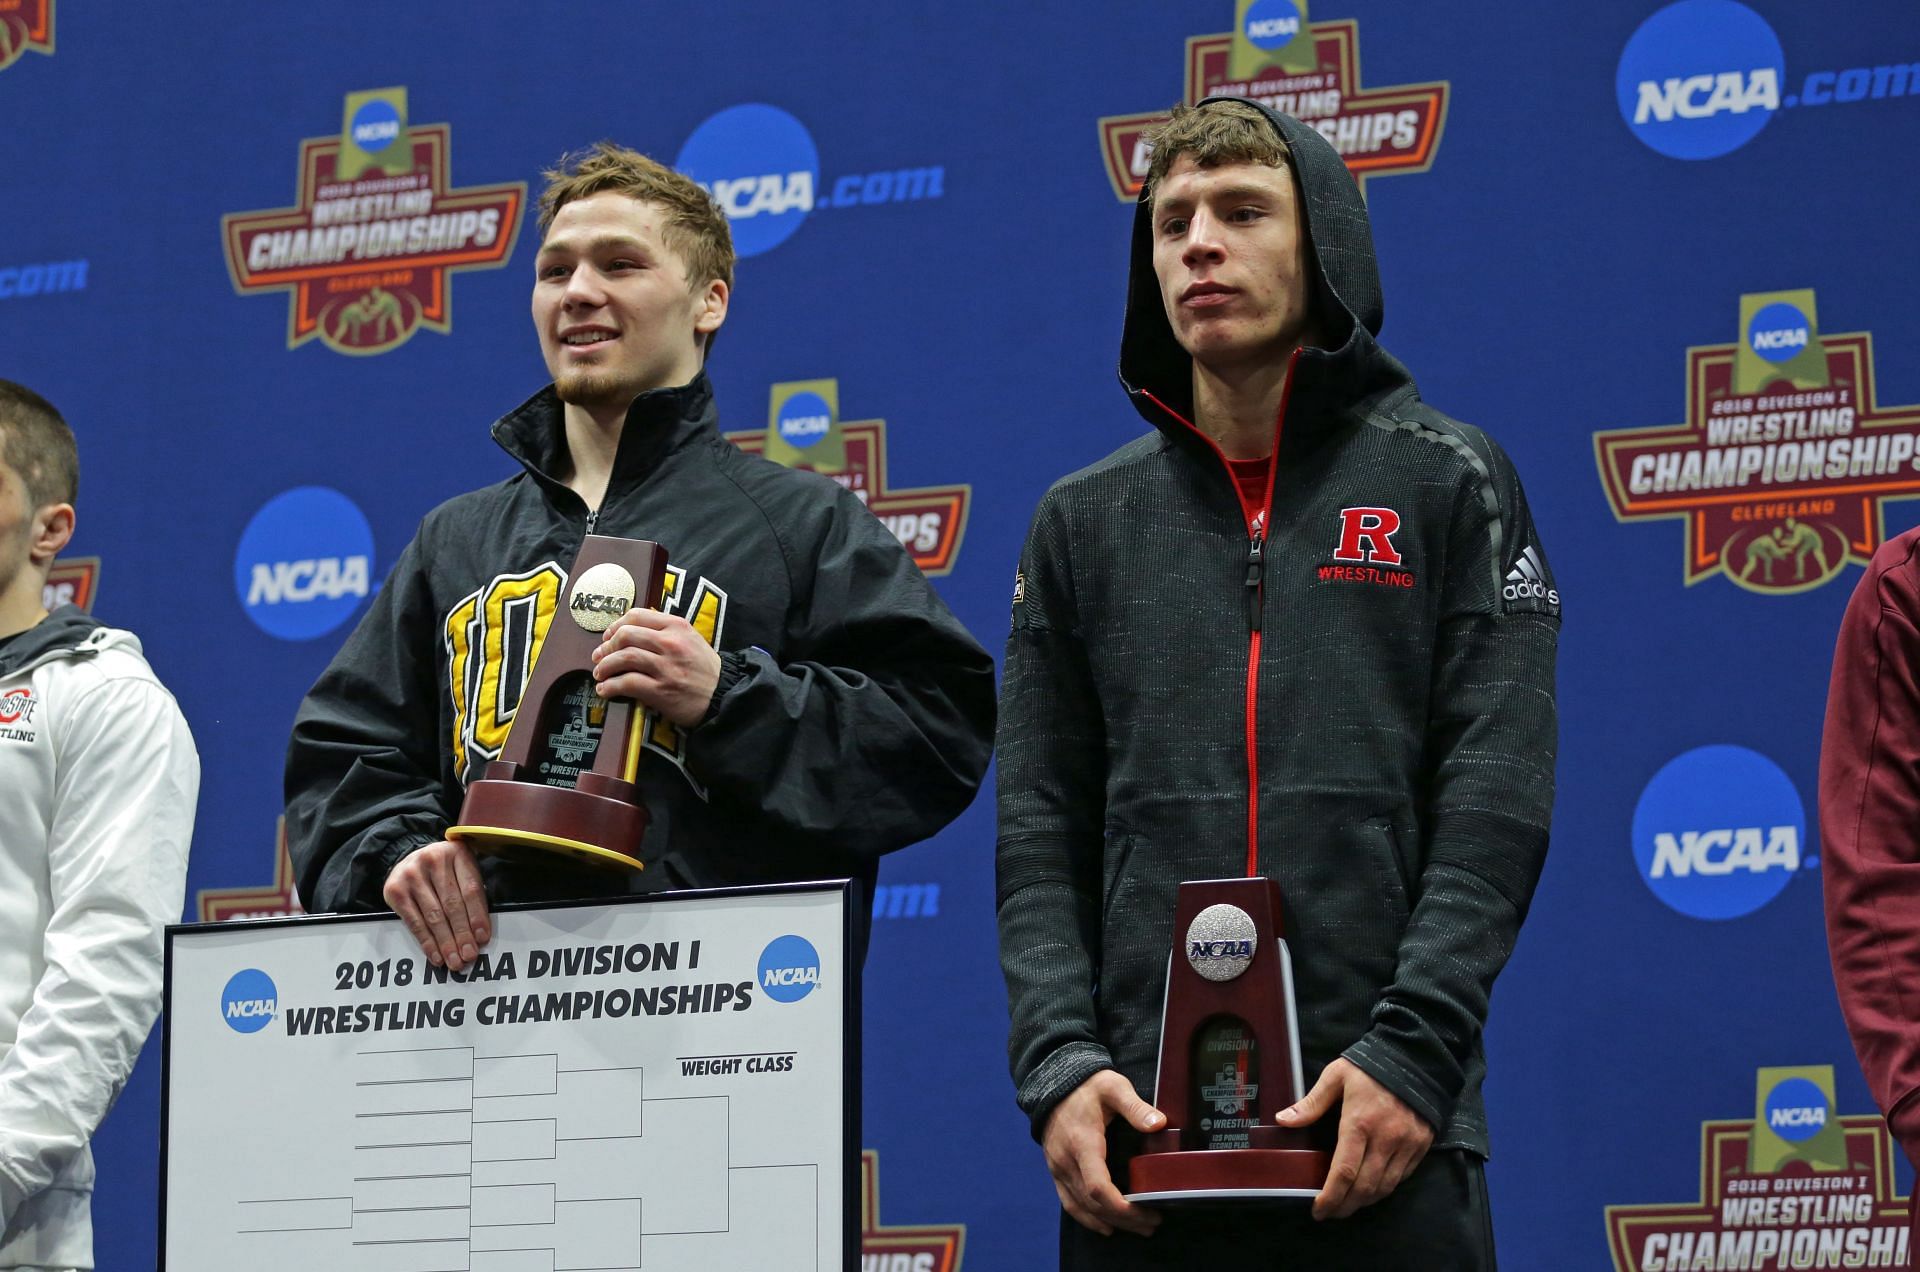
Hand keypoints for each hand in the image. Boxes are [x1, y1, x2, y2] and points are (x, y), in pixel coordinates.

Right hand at [383, 840, 491, 971]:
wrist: (408, 857)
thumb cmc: (443, 869)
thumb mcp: (462, 870)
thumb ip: (472, 894)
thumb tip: (479, 934)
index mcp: (457, 852)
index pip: (470, 889)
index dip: (477, 916)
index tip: (483, 938)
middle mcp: (433, 860)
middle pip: (452, 904)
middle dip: (462, 934)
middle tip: (469, 955)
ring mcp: (412, 874)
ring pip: (433, 916)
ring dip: (446, 942)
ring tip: (455, 960)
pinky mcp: (395, 890)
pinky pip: (414, 922)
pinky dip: (426, 942)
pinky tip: (436, 955)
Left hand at [591, 607, 721, 727]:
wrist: (722, 694)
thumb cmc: (704, 668)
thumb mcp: (690, 638)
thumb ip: (665, 630)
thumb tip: (632, 628)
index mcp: (676, 626)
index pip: (636, 616)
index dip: (615, 626)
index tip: (608, 636)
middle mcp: (670, 643)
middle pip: (626, 635)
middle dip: (606, 647)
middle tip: (599, 656)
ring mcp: (666, 667)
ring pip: (624, 657)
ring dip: (605, 666)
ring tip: (600, 673)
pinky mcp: (661, 690)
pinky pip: (627, 683)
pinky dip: (611, 686)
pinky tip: (606, 689)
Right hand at [1041, 1070, 1166, 1236]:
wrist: (1055, 1083)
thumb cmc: (1088, 1086)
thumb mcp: (1114, 1087)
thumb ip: (1135, 1106)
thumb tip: (1159, 1124)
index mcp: (1083, 1143)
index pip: (1098, 1186)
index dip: (1121, 1207)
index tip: (1146, 1212)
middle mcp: (1067, 1161)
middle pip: (1094, 1204)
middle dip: (1125, 1219)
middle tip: (1153, 1222)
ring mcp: (1058, 1169)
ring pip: (1082, 1208)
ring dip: (1110, 1223)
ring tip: (1139, 1228)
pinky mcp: (1056, 1171)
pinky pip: (1069, 1203)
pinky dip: (1088, 1219)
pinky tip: (1106, 1227)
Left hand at [1276, 1058, 1432, 1219]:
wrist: (1415, 1057)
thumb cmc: (1370, 1066)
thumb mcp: (1336, 1076)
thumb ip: (1311, 1103)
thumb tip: (1283, 1120)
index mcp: (1358, 1123)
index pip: (1343, 1172)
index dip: (1330, 1197)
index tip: (1318, 1209)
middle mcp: (1384, 1139)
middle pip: (1364, 1188)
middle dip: (1345, 1207)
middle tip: (1330, 1213)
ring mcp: (1406, 1145)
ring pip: (1384, 1187)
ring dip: (1364, 1202)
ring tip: (1347, 1205)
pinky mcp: (1421, 1146)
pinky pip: (1402, 1178)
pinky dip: (1385, 1189)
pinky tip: (1371, 1189)